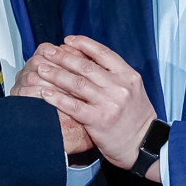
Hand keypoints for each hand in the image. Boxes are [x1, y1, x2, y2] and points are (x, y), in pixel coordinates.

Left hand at [24, 36, 158, 168]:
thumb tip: (87, 58)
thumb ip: (114, 76)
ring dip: (55, 74)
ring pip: (77, 83)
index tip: (67, 40)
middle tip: (47, 51)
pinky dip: (57, 98)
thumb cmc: (135, 117)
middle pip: (86, 66)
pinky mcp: (99, 120)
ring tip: (41, 68)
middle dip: (63, 56)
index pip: (103, 53)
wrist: (144, 145)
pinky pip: (73, 106)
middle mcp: (120, 86)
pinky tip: (44, 93)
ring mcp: (109, 103)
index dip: (83, 44)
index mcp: (128, 75)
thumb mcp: (132, 90)